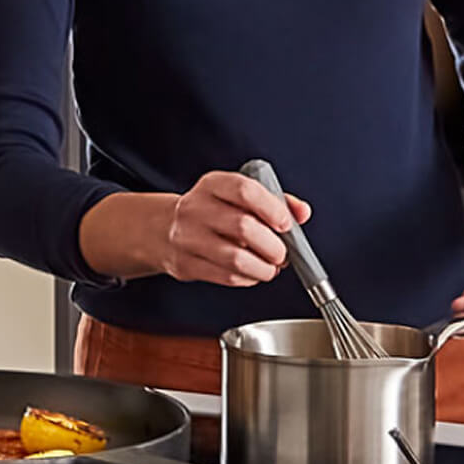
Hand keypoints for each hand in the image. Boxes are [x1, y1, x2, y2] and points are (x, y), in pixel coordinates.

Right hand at [162, 171, 312, 285]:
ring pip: (235, 258)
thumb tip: (302, 212)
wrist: (162, 230)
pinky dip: (248, 278)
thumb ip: (274, 200)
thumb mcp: (236, 196)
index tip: (286, 224)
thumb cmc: (211, 212)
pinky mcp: (186, 264)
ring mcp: (187, 238)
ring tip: (271, 266)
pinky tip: (252, 273)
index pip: (245, 190)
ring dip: (263, 267)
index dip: (272, 208)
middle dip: (272, 245)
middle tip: (282, 252)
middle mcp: (196, 208)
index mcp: (212, 185)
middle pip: (243, 227)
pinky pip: (226, 276)